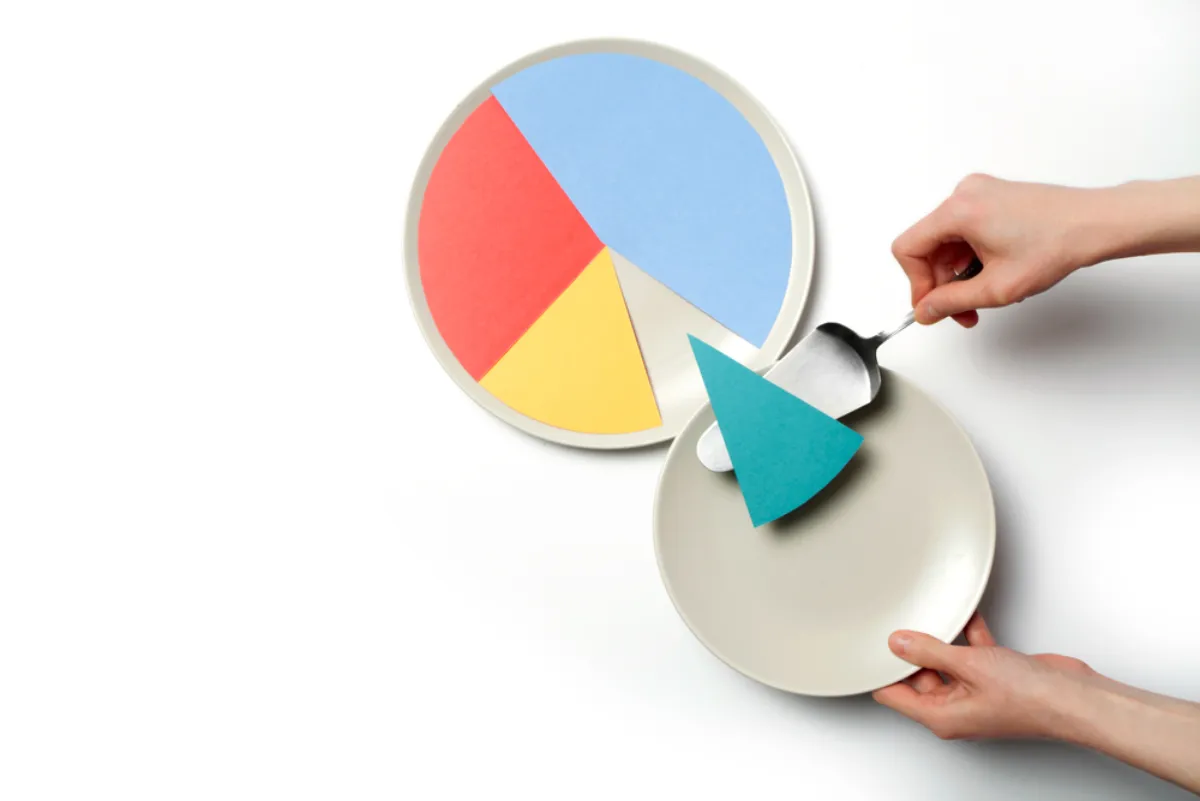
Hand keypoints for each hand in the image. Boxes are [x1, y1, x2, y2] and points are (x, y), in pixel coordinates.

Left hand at [873, 613, 1093, 740]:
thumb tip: (898, 643)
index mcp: (941, 717)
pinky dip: (967, 635)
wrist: (1073, 696)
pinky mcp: (994, 678)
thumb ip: (929, 652)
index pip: (893, 695)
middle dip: (910, 651)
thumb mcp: (968, 666)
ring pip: (945, 662)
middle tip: (899, 624)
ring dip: (941, 640)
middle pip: (917, 676)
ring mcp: (975, 693)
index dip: (880, 672)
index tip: (868, 649)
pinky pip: (971, 653)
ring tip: (929, 615)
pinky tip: (964, 615)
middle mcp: (956, 709)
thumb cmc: (1029, 697)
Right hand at [892, 174, 1106, 326]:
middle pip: (928, 247)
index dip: (916, 284)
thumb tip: (925, 311)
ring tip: (984, 294)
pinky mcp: (992, 197)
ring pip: (947, 242)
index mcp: (958, 210)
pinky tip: (993, 273)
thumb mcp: (996, 287)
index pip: (908, 249)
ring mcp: (979, 193)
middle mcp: (964, 194)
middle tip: (962, 310)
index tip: (932, 306)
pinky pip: (964, 232)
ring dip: (958, 273)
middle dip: (942, 284)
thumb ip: (951, 302)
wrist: (1096, 223)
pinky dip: (971, 257)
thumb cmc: (1057, 244)